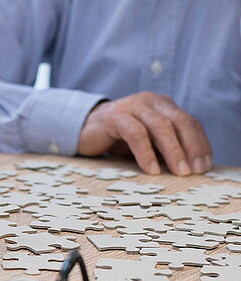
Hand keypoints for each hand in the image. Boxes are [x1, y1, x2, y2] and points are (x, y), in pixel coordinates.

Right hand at [78, 92, 212, 174]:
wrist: (83, 130)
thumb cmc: (118, 138)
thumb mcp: (146, 142)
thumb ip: (164, 147)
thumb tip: (189, 169)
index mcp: (163, 105)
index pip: (189, 122)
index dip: (200, 144)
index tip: (204, 166)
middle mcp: (150, 101)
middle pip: (179, 122)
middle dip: (191, 148)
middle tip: (195, 171)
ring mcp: (132, 106)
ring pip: (160, 127)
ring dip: (173, 151)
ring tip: (179, 172)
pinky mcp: (115, 116)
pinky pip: (136, 134)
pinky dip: (146, 153)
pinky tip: (151, 170)